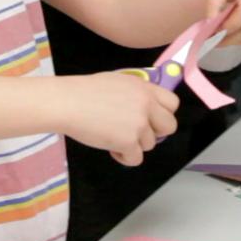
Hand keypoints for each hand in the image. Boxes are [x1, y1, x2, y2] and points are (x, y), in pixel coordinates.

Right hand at [59, 73, 179, 166]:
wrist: (68, 103)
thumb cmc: (85, 91)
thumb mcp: (118, 82)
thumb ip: (137, 94)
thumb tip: (146, 109)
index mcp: (144, 88)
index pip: (173, 103)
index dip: (163, 113)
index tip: (151, 118)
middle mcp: (146, 105)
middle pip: (169, 126)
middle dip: (155, 133)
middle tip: (137, 133)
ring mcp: (139, 124)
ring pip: (150, 144)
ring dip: (134, 144)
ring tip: (114, 137)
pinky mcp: (128, 142)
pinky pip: (136, 158)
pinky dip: (124, 157)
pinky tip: (111, 148)